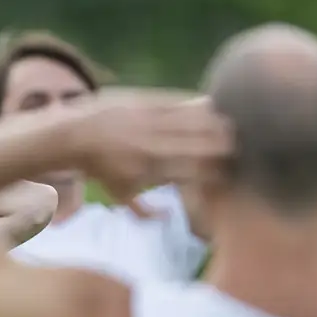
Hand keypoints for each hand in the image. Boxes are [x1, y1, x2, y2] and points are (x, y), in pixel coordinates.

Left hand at [68, 91, 230, 214]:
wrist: (75, 133)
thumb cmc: (99, 168)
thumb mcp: (118, 195)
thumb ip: (143, 211)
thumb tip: (168, 216)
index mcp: (151, 171)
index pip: (196, 173)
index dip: (219, 172)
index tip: (232, 173)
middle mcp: (154, 146)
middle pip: (204, 146)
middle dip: (227, 147)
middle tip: (242, 148)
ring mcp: (152, 121)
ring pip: (198, 120)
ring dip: (219, 123)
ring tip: (235, 126)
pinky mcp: (148, 100)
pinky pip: (183, 101)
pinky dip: (201, 103)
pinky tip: (215, 104)